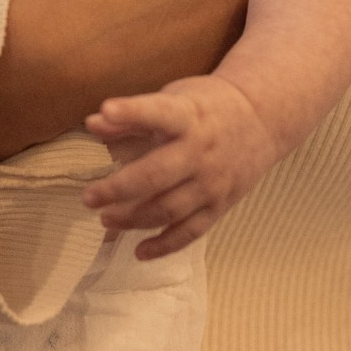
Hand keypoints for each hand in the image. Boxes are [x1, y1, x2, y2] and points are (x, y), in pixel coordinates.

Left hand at [84, 75, 277, 257]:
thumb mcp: (175, 98)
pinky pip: (191, 232)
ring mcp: (212, 182)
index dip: (132, 111)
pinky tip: (140, 252)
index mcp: (188, 117)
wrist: (262, 119)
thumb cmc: (207, 107)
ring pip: (169, 209)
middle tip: (88, 198)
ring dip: (133, 219)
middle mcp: (200, 151)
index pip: (159, 112)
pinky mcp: (220, 205)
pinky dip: (165, 245)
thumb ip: (133, 115)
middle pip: (156, 175)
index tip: (106, 109)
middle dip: (118, 189)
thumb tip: (92, 122)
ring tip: (105, 219)